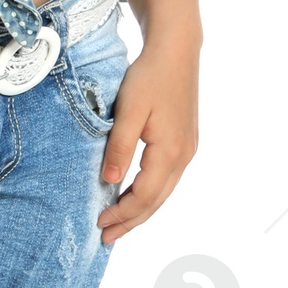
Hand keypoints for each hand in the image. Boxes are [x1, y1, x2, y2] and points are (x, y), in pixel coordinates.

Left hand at [97, 0, 201, 242]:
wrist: (176, 50)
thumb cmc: (150, 76)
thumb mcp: (129, 110)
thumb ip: (119, 147)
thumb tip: (110, 181)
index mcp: (170, 151)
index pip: (145, 195)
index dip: (123, 213)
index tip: (100, 224)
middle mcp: (184, 155)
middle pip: (157, 201)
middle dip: (132, 221)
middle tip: (106, 237)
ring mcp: (187, 149)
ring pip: (163, 192)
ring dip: (141, 210)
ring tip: (119, 224)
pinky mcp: (184, 142)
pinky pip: (166, 178)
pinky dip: (149, 193)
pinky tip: (134, 195)